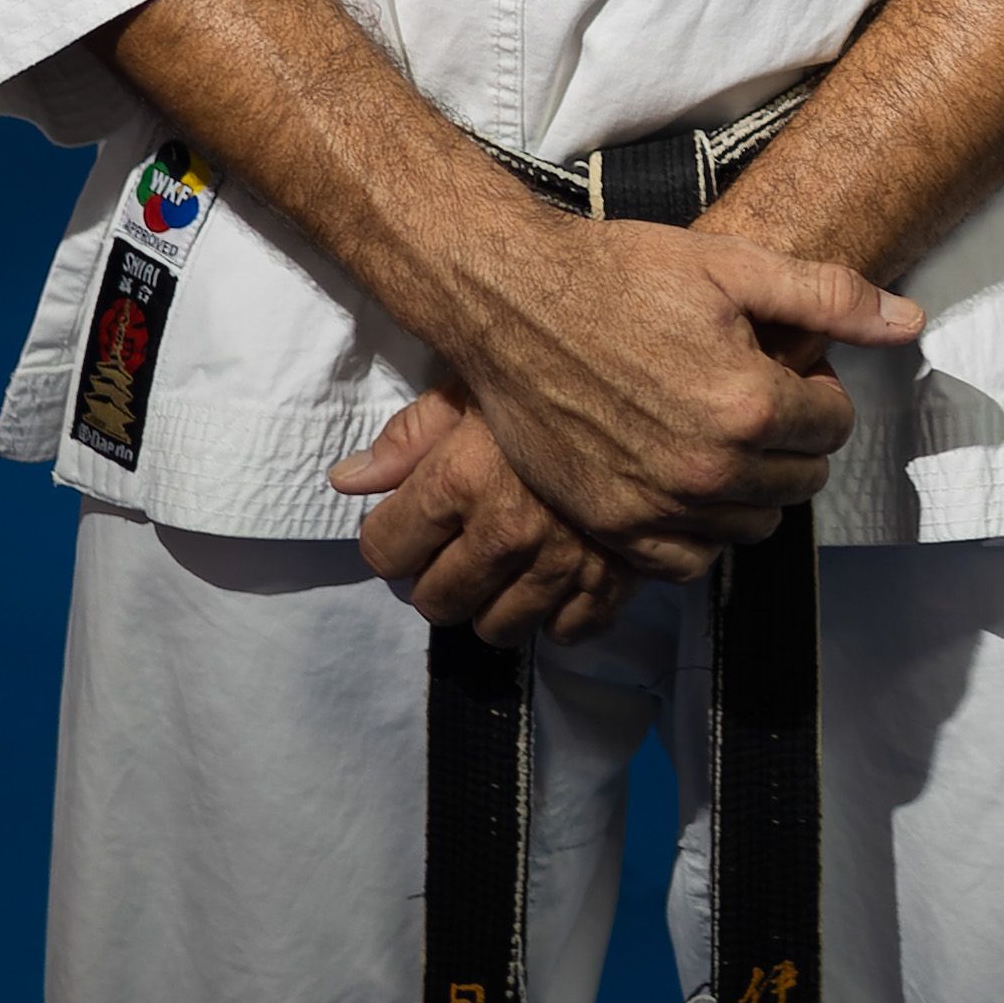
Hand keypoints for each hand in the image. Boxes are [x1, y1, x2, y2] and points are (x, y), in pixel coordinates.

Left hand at [334, 387, 628, 644]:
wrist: (656, 376)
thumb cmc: (551, 371)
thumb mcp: (475, 383)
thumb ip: (408, 437)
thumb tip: (347, 482)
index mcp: (461, 480)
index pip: (385, 551)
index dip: (387, 536)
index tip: (404, 522)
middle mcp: (508, 532)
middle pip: (437, 601)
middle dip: (433, 577)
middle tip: (452, 545)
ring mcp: (563, 563)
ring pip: (497, 628)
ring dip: (491, 602)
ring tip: (502, 563)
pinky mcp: (615, 579)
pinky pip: (568, 631)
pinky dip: (558, 612)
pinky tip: (556, 575)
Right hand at [433, 205, 919, 582]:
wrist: (514, 303)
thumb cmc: (621, 274)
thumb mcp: (732, 265)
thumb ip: (829, 298)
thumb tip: (909, 322)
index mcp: (748, 403)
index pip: (833, 426)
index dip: (819, 393)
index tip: (788, 370)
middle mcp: (708, 469)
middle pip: (801, 481)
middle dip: (794, 441)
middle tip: (756, 400)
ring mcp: (656, 506)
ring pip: (752, 525)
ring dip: (753, 486)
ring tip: (720, 436)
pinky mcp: (611, 526)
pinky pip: (689, 560)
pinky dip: (701, 528)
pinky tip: (686, 480)